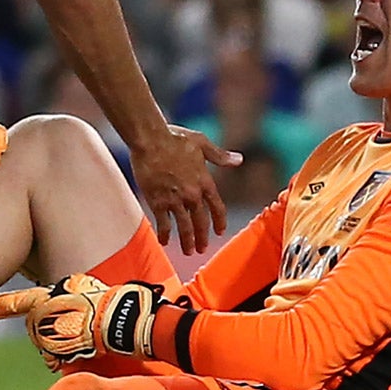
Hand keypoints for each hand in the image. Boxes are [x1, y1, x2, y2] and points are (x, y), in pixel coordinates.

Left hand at [0, 274, 166, 371]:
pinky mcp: (56, 354)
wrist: (115, 320)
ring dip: (57, 341)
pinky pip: (53, 358)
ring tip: (78, 331)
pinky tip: (78, 344)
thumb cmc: (99, 299)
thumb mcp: (77, 284)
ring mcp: (46, 339)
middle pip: (34, 327)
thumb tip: (49, 298)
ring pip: (44, 344)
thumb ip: (56, 292)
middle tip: (71, 320)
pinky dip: (63, 354)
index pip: (15, 303)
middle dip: (47, 326)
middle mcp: (39, 320)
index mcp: (42, 300)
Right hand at [130, 126, 241, 256]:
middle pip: (201, 222)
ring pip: (184, 227)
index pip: (217, 207)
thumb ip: (220, 156)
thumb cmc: (175, 138)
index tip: (219, 231)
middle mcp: (192, 194)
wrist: (151, 139)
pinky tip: (164, 241)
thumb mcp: (202, 144)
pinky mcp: (158, 201)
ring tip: (188, 251)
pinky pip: (164, 223)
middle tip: (201, 248)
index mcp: (205, 181)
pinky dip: (165, 234)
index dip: (219, 221)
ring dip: (186, 241)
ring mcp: (175, 200)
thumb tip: (239, 159)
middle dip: (202, 237)